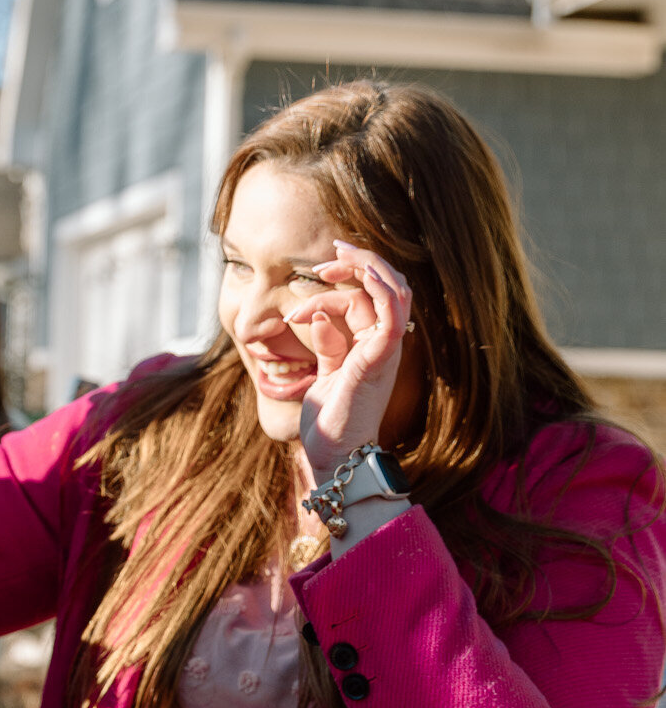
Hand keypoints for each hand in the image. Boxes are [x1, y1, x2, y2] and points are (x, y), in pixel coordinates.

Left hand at [283, 242, 411, 476]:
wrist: (335, 454)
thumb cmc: (330, 421)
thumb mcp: (325, 374)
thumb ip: (327, 345)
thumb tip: (315, 317)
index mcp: (374, 344)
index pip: (370, 295)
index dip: (348, 276)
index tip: (318, 272)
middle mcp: (386, 342)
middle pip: (388, 285)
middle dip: (361, 261)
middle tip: (331, 253)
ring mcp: (386, 349)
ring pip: (391, 291)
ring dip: (364, 268)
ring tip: (332, 262)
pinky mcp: (380, 358)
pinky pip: (390, 314)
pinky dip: (377, 290)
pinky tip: (353, 279)